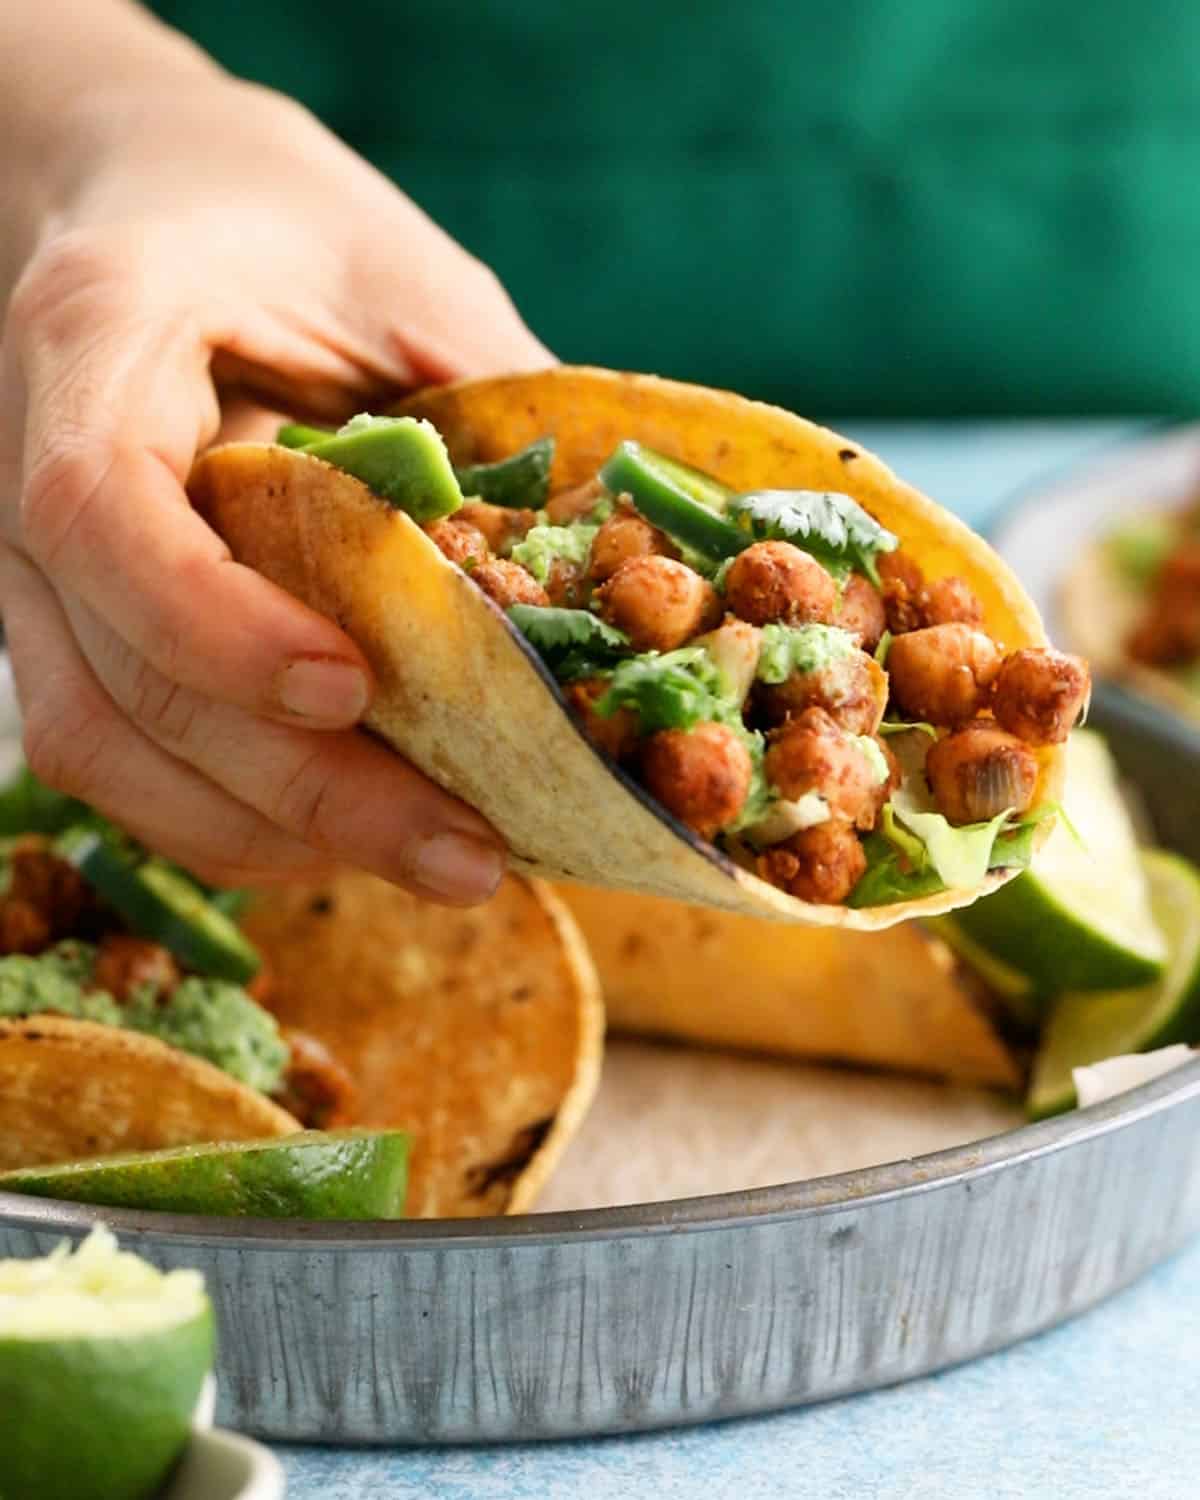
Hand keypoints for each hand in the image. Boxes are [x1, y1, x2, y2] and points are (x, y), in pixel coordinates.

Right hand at [0, 72, 551, 900]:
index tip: (349, 687)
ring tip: (435, 862)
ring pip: (105, 748)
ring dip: (270, 832)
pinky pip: (123, 756)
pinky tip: (349, 833)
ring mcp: (35, 564)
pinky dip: (234, 817)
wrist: (154, 201)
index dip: (216, 623)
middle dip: (300, 788)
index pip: (99, 510)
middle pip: (120, 678)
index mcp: (95, 339)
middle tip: (468, 852)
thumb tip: (624, 556)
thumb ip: (487, 398)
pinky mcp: (76, 622)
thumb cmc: (280, 222)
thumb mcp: (399, 273)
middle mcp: (26, 466)